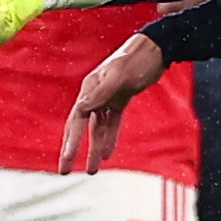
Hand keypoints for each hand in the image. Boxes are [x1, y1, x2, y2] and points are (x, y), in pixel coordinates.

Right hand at [61, 33, 168, 173]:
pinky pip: (111, 123)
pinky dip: (109, 138)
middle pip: (80, 127)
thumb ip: (101, 93)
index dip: (71, 141)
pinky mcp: (120, 99)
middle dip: (72, 149)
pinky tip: (108, 154)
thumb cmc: (137, 60)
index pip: (76, 119)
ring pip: (97, 129)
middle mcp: (95, 94)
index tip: (67, 159)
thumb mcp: (120, 76)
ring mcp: (107, 98)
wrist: (156, 49)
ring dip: (94, 149)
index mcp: (90, 88)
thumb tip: (80, 108)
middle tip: (64, 171)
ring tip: (92, 171)